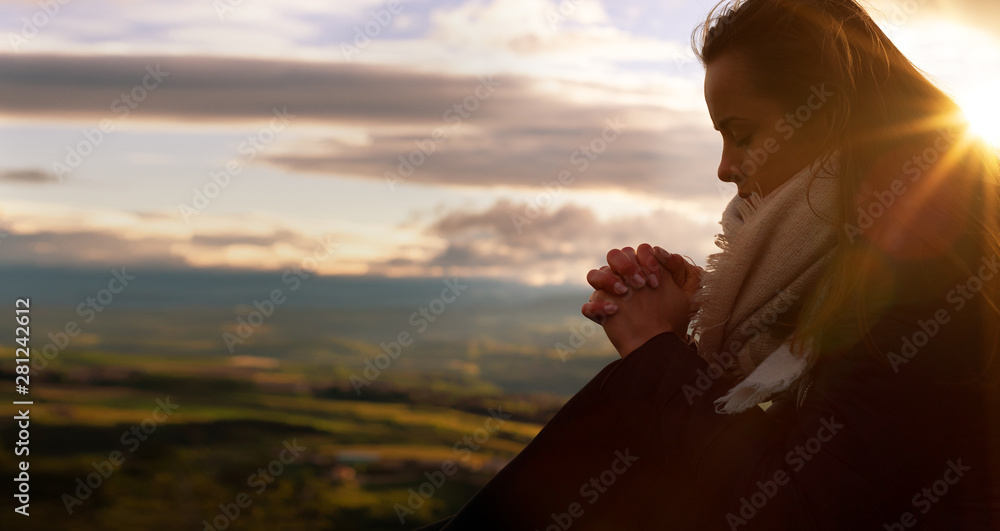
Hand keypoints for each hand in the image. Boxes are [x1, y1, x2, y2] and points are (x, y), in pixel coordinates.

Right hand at [581, 244, 702, 326]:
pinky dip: (597, 306)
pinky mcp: (599, 313)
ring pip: (594, 275)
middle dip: (626, 265)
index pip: (636, 250)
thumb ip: (678, 268)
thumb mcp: (686, 292)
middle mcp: (622, 278)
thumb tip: (659, 250)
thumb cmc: (673, 317)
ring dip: (607, 279)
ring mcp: (608, 295)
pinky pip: (587, 306)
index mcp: (640, 269)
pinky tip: (613, 311)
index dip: (646, 260)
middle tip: (640, 283)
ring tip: (624, 292)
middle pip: (613, 255)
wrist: (662, 343)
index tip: (656, 280)